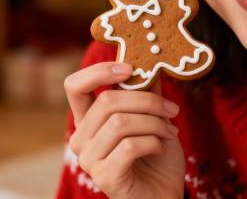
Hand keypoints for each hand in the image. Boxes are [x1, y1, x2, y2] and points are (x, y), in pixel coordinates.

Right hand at [64, 62, 184, 198]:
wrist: (163, 195)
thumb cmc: (155, 157)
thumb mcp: (152, 117)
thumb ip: (146, 91)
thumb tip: (149, 60)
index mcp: (88, 121)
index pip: (74, 86)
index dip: (98, 71)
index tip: (129, 68)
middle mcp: (81, 139)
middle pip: (106, 101)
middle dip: (147, 101)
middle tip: (172, 110)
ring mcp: (89, 159)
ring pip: (120, 122)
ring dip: (154, 123)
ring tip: (171, 131)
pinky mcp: (104, 176)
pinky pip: (129, 146)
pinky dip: (153, 141)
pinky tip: (161, 147)